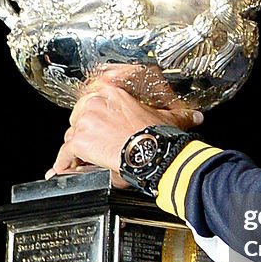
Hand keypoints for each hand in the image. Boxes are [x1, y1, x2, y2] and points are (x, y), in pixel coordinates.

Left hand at [46, 65, 202, 187]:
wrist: (153, 152)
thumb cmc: (159, 136)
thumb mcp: (169, 119)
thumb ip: (180, 114)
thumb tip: (196, 116)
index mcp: (113, 92)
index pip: (93, 98)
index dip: (93, 114)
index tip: (94, 124)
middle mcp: (95, 102)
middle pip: (80, 117)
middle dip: (85, 131)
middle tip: (95, 144)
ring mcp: (85, 121)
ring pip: (72, 135)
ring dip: (77, 148)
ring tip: (84, 160)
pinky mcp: (79, 140)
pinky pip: (66, 153)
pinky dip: (65, 163)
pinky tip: (64, 169)